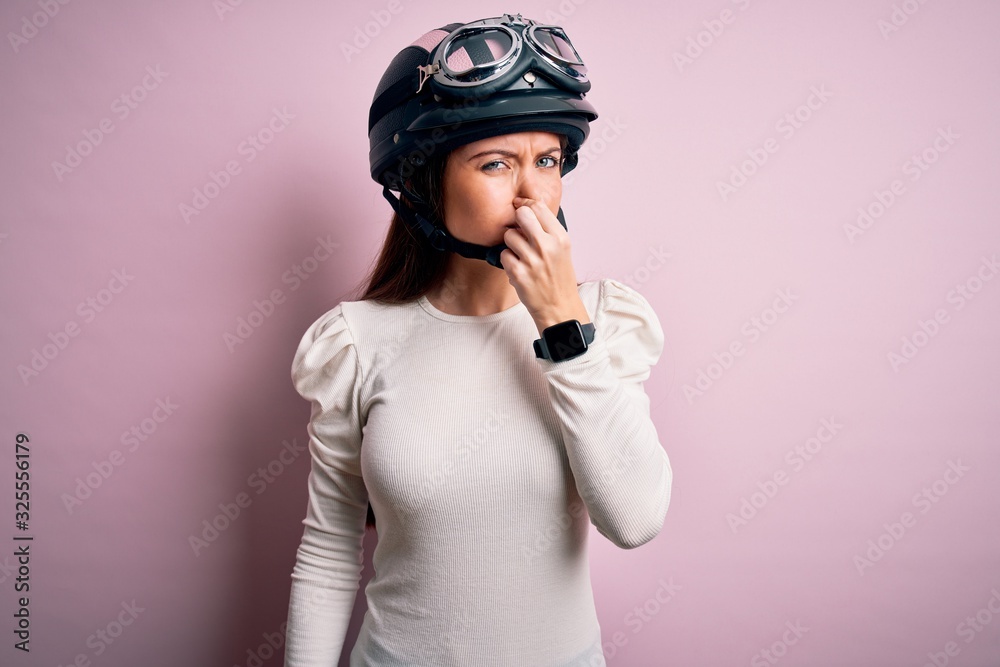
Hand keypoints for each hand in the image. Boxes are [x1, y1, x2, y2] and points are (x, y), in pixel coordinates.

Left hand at [500, 196, 590, 335]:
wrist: (560, 308)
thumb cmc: (559, 278)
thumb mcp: (563, 250)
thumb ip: (548, 230)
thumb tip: (526, 209)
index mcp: (560, 238)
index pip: (539, 207)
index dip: (526, 204)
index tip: (519, 205)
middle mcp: (547, 246)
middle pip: (522, 215)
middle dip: (516, 220)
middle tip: (518, 230)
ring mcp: (532, 260)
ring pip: (509, 236)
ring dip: (511, 244)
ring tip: (521, 255)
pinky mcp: (519, 273)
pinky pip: (503, 255)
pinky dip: (508, 261)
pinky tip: (518, 269)